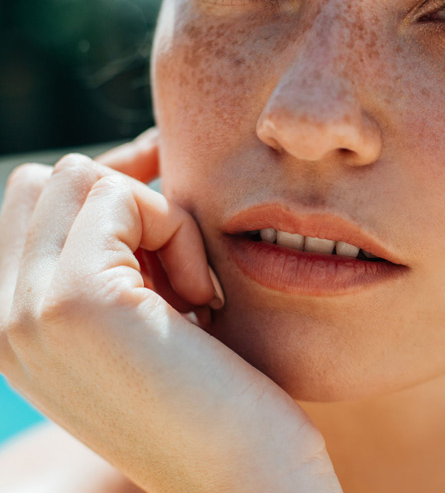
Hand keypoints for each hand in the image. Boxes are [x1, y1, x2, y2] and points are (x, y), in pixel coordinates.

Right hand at [0, 129, 341, 492]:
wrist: (243, 477)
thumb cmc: (215, 393)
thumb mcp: (148, 316)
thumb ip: (120, 255)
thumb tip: (137, 160)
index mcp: (17, 325)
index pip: (36, 203)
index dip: (114, 199)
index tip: (174, 231)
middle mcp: (3, 318)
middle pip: (52, 181)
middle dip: (129, 205)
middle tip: (179, 272)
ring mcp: (28, 309)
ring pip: (82, 177)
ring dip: (154, 217)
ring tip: (187, 288)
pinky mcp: (75, 299)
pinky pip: (125, 198)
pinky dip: (176, 231)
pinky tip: (198, 298)